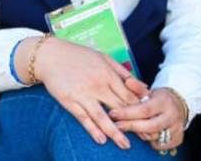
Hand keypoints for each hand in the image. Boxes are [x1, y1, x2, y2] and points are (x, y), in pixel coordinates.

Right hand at [15, 36, 148, 148]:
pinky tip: (101, 139)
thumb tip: (142, 87)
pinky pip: (83, 118)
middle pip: (118, 108)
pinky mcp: (69, 101)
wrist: (51, 55)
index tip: (149, 120)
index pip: (128, 95)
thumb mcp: (104, 58)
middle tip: (145, 137)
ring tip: (125, 145)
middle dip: (132, 123)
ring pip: (102, 116)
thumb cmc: (79, 56)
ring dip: (114, 132)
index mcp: (108, 73)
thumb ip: (123, 73)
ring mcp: (83, 94)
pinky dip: (92, 129)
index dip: (139, 109)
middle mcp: (97, 85)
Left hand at [108, 87, 185, 151]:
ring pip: (153, 136)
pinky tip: (144, 134)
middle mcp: (172, 115)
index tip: (113, 114)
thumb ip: (138, 88)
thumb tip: (127, 81)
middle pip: (149, 126)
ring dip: (139, 133)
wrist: (179, 105)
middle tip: (116, 126)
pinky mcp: (177, 138)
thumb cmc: (160, 98)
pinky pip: (159, 144)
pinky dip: (150, 141)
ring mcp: (176, 128)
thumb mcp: (150, 91)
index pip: (145, 109)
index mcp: (165, 101)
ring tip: (129, 127)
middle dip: (131, 126)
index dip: (127, 113)